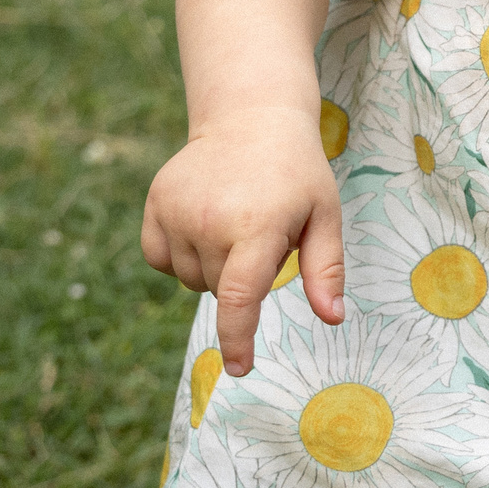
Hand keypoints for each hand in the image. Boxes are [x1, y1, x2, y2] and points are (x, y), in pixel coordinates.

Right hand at [140, 108, 344, 373]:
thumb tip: (333, 319)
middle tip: (262, 234)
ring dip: (213, 267)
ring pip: (190, 278)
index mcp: (256, 226)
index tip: (239, 368)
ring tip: (236, 223)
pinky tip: (204, 225)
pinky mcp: (155, 204)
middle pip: (219, 291)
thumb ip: (326, 269)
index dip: (237, 340)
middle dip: (242, 278)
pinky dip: (181, 256)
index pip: (239, 298)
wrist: (252, 118)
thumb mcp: (325, 215)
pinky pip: (160, 259)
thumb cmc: (297, 173)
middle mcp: (210, 221)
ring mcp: (176, 211)